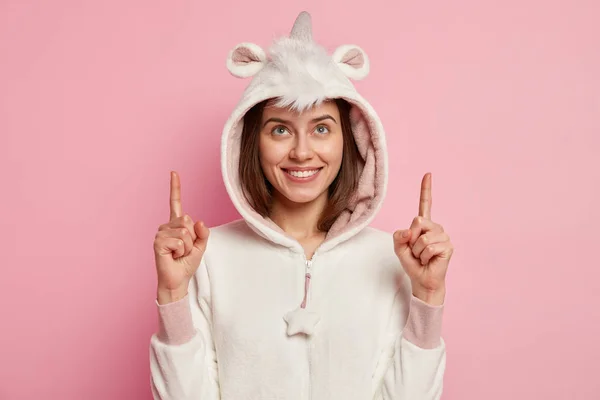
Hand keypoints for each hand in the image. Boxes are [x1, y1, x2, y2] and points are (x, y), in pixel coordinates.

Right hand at [153, 171, 209, 303]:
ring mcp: (161, 233)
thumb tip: (199, 222)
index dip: (175, 187)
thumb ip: (203, 233)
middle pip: (188, 221)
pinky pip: (179, 241)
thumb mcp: (201, 246)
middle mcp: (166, 226)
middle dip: (192, 239)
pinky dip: (181, 251)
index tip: (173, 172)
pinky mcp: (158, 242)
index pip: (175, 202)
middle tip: (184, 251)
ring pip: (185, 232)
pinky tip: (173, 256)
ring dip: (187, 247)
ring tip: (179, 254)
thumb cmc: (186, 264)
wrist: (178, 280)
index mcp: (176, 224)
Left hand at [393, 173, 452, 305]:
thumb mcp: (399, 248)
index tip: (428, 174)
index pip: (425, 204)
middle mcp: (435, 227)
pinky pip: (429, 247)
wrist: (422, 280)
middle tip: (416, 251)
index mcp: (424, 225)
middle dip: (411, 239)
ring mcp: (443, 236)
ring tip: (423, 257)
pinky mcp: (448, 246)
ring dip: (417, 251)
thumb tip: (410, 230)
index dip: (426, 189)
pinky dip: (424, 256)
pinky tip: (429, 260)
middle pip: (418, 221)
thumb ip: (399, 236)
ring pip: (422, 237)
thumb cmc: (413, 263)